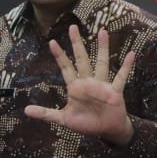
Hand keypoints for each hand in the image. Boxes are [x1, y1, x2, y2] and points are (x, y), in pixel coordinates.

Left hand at [22, 25, 136, 144]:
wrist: (106, 131)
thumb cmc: (86, 123)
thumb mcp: (64, 119)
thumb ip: (46, 114)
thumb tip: (26, 111)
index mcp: (75, 87)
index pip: (66, 68)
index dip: (59, 55)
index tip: (52, 41)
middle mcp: (88, 82)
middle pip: (82, 59)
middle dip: (77, 44)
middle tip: (73, 27)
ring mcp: (102, 85)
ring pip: (102, 63)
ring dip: (102, 48)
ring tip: (102, 32)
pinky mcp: (114, 92)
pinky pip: (121, 77)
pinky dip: (126, 66)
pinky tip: (130, 54)